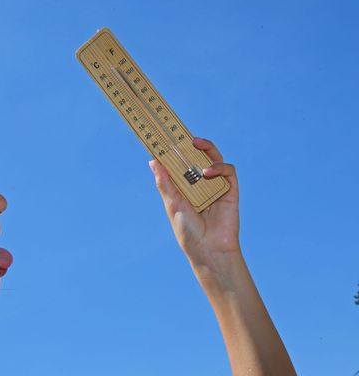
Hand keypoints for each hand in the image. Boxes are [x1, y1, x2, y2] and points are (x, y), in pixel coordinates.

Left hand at [148, 137, 239, 281]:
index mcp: (184, 186)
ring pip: (213, 158)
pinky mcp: (230, 190)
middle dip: (190, 143)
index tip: (165, 135)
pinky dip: (219, 167)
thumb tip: (153, 161)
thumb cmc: (188, 231)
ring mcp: (216, 185)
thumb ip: (165, 183)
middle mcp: (200, 183)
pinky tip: (209, 172)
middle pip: (197, 157)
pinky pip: (228, 172)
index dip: (175, 149)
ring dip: (206, 148)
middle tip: (182, 133)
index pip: (180, 162)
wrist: (209, 250)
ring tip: (195, 142)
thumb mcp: (173, 205)